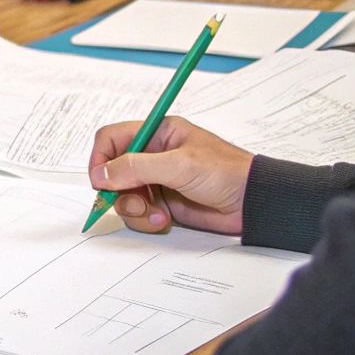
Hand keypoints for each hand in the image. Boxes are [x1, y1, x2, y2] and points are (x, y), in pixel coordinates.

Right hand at [88, 116, 253, 235]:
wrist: (254, 204)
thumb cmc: (226, 173)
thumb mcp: (179, 165)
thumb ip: (136, 167)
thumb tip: (100, 175)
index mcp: (157, 134)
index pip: (111, 139)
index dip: (101, 158)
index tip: (101, 180)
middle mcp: (153, 156)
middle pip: (112, 171)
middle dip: (118, 190)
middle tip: (133, 202)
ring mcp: (157, 181)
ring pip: (123, 195)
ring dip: (134, 209)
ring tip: (156, 214)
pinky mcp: (163, 204)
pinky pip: (138, 213)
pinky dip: (146, 220)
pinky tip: (165, 220)